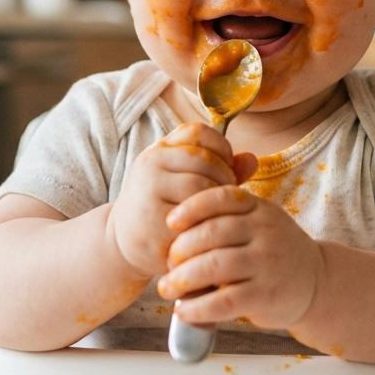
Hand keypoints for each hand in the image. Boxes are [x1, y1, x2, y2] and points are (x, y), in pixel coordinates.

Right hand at [109, 122, 258, 276]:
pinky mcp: (153, 225)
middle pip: (205, 160)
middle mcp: (149, 166)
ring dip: (218, 201)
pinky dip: (207, 224)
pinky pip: (193, 219)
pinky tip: (208, 230)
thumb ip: (219, 166)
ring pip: (201, 188)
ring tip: (219, 212)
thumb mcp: (182, 178)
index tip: (227, 166)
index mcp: (157, 150)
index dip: (222, 147)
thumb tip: (252, 160)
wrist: (123, 243)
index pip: (199, 132)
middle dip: (225, 178)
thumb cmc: (162, 205)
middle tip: (227, 197)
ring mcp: (149, 195)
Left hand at [157, 185, 324, 329]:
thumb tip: (173, 220)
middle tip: (167, 262)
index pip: (220, 198)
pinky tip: (184, 311)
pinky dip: (198, 307)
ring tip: (167, 288)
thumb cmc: (272, 250)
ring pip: (214, 266)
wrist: (316, 281)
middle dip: (180, 249)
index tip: (169, 223)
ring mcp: (268, 263)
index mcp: (259, 208)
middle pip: (212, 233)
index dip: (190, 208)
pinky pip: (224, 301)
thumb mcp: (260, 221)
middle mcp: (265, 232)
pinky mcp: (266, 295)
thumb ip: (228, 214)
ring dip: (182, 279)